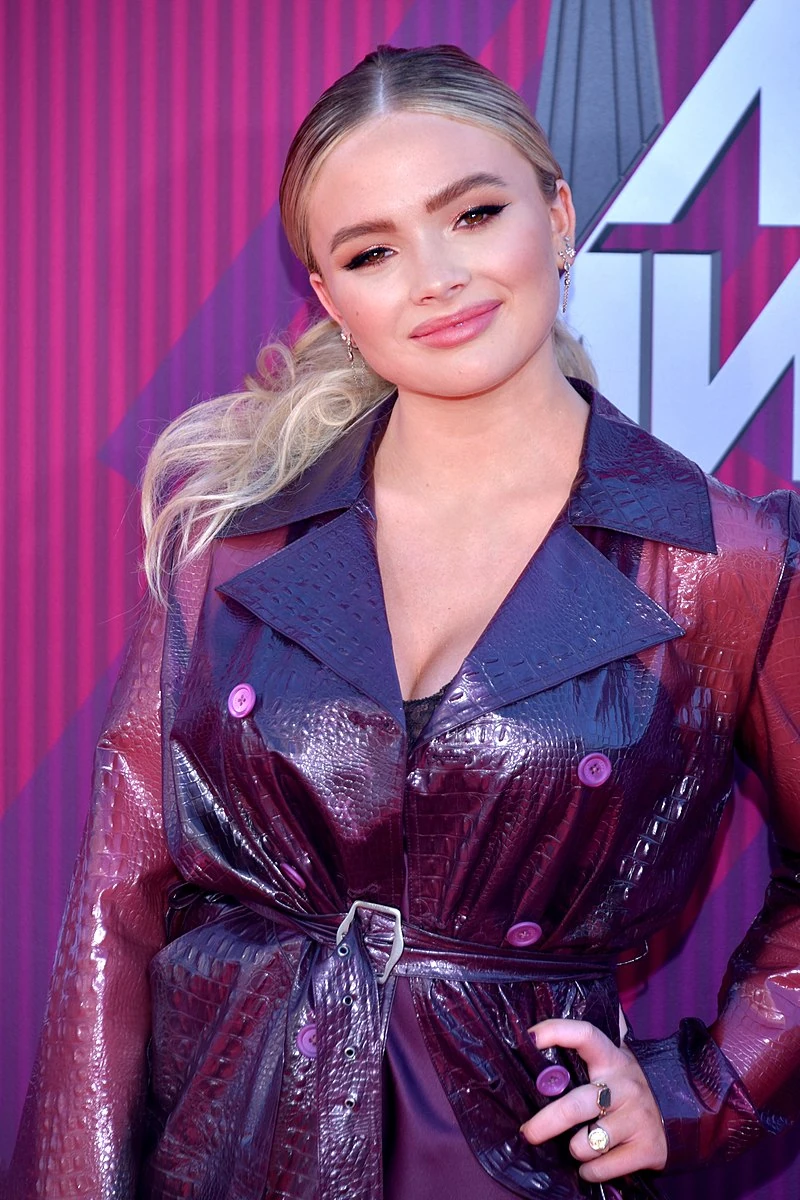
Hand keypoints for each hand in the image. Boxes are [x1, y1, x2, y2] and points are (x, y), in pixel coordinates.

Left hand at [519, 1012, 667, 1182]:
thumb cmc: (626, 1087)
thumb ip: (592, 1035)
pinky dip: (590, 1171)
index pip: (586, 1035)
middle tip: (527, 1133)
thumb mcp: (615, 1058)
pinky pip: (603, 1167)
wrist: (676, 1120)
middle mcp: (626, 1085)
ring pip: (588, 1142)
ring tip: (579, 1144)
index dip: (558, 1031)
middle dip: (547, 1122)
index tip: (532, 1037)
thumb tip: (583, 997)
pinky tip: (592, 1164)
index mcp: (612, 1058)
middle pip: (577, 1105)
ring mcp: (638, 1118)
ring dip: (575, 1149)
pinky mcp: (648, 1149)